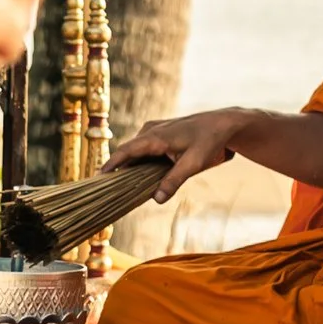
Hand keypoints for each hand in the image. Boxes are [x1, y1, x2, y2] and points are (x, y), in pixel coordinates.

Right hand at [110, 107, 250, 202]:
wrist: (224, 124)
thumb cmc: (210, 141)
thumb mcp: (193, 164)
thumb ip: (174, 181)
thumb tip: (156, 199)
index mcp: (155, 136)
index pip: (125, 151)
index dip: (110, 165)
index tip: (98, 178)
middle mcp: (151, 131)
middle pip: (127, 152)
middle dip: (117, 169)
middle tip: (107, 189)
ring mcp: (155, 130)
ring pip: (136, 151)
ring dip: (129, 166)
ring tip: (120, 185)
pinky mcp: (161, 134)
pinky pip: (144, 148)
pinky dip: (140, 161)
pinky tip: (140, 176)